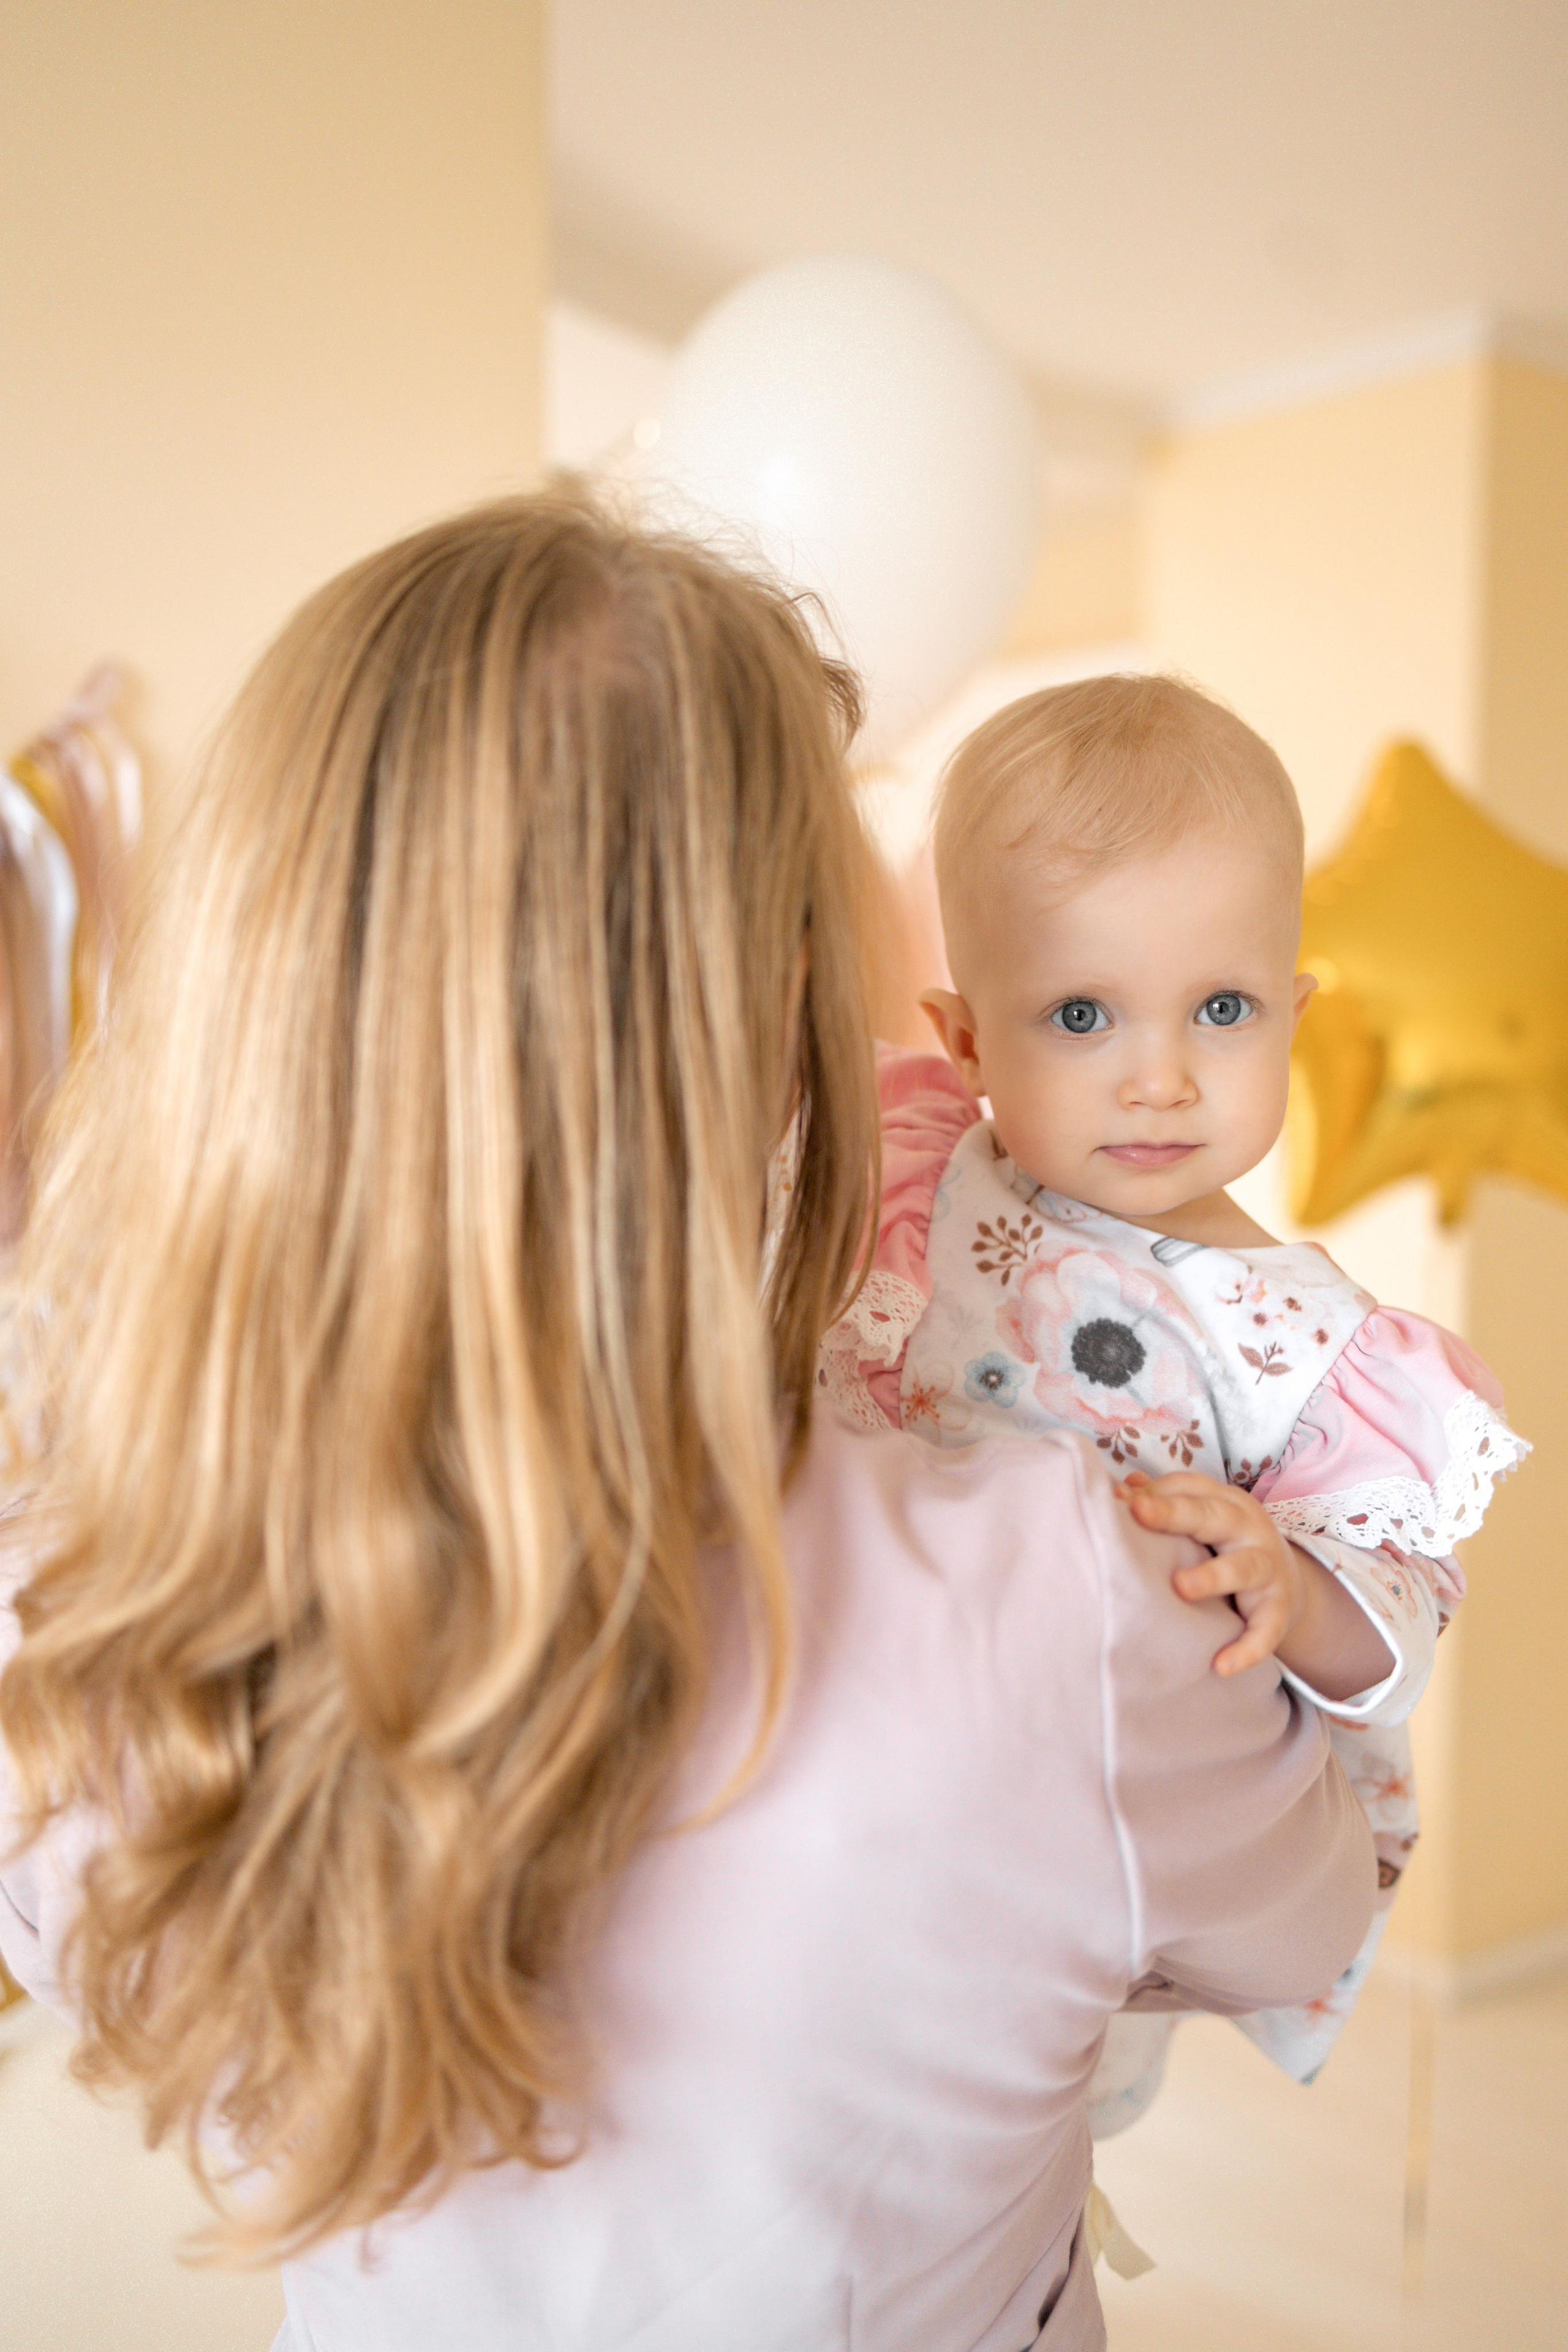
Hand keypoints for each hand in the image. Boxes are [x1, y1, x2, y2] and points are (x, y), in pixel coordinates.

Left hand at [1116, 1468, 1313, 1677]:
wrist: (1287, 1585)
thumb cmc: (1225, 1547)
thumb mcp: (1201, 1521)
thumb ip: (1163, 1504)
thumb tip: (1119, 1491)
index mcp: (1224, 1502)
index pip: (1190, 1489)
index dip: (1157, 1493)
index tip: (1121, 1498)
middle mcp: (1249, 1529)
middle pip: (1214, 1516)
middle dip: (1175, 1513)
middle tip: (1138, 1512)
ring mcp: (1268, 1568)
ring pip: (1245, 1567)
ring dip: (1213, 1576)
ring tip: (1181, 1587)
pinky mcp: (1280, 1609)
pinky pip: (1267, 1629)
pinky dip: (1247, 1648)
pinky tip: (1222, 1665)